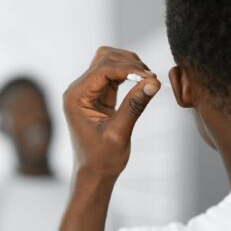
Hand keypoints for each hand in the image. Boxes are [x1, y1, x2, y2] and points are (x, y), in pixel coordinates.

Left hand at [63, 46, 160, 178]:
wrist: (93, 172)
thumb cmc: (101, 159)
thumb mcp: (119, 134)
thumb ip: (134, 106)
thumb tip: (154, 82)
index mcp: (75, 97)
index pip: (103, 69)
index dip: (129, 69)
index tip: (151, 78)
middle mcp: (78, 90)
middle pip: (104, 59)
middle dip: (129, 63)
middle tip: (151, 79)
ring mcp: (86, 91)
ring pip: (108, 62)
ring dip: (129, 66)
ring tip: (148, 80)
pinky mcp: (96, 95)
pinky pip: (112, 75)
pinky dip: (128, 75)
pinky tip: (141, 83)